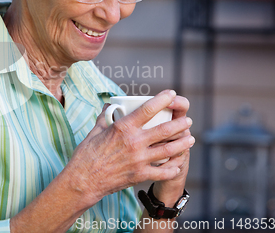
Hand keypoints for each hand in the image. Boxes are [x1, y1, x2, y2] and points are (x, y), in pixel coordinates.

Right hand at [63, 90, 193, 207]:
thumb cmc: (86, 154)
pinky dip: (173, 168)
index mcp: (123, 128)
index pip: (148, 109)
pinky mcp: (140, 175)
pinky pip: (163, 172)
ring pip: (169, 150)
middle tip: (187, 121)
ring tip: (190, 139)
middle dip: (180, 124)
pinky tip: (177, 164)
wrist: (83, 180)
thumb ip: (105, 117)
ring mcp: (139, 159)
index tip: (171, 93)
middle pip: (165, 130)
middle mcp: (134, 142)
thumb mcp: (95, 131)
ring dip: (183, 144)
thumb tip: (109, 106)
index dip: (162, 99)